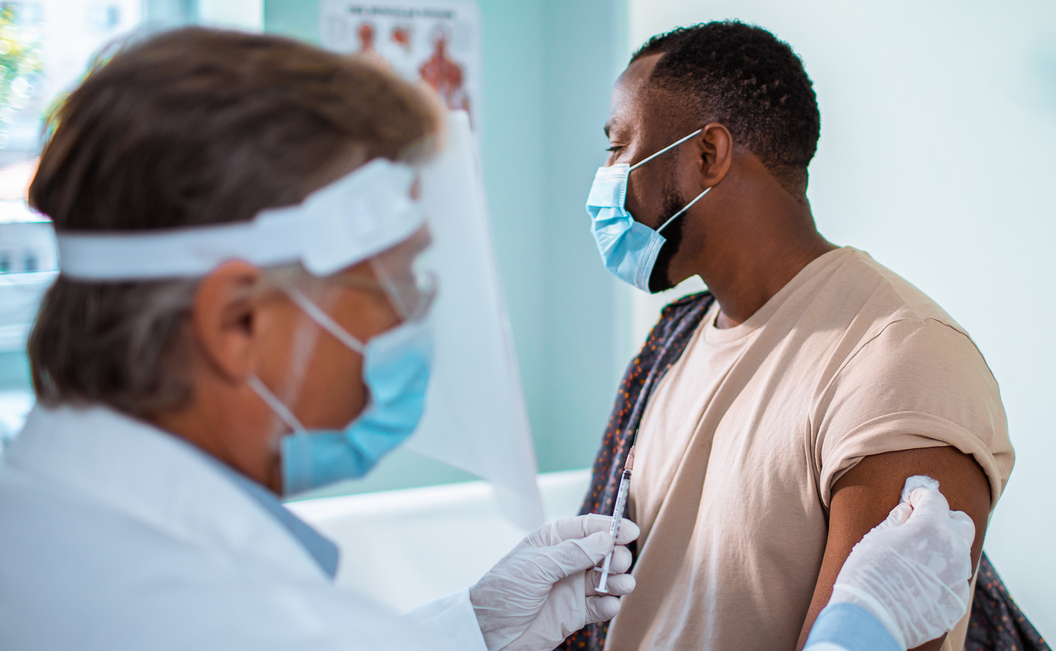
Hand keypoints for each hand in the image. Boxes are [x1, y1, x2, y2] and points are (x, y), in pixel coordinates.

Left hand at [470, 514, 638, 650]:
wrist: (488, 633)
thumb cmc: (502, 592)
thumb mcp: (536, 567)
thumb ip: (572, 553)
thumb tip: (605, 539)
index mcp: (552, 542)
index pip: (587, 528)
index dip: (609, 527)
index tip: (629, 531)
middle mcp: (565, 563)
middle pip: (602, 553)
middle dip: (615, 555)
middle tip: (619, 563)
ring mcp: (571, 588)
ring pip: (606, 579)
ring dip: (618, 580)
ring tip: (622, 585)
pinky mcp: (574, 613)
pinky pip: (600, 607)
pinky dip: (610, 605)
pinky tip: (610, 605)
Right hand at [827, 476, 975, 649]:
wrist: (870, 621)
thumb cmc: (867, 575)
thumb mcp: (876, 538)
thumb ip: (898, 519)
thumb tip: (907, 510)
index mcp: (932, 528)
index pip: (935, 498)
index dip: (920, 494)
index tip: (912, 497)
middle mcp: (953, 550)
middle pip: (962, 522)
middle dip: (943, 517)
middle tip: (921, 523)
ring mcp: (958, 578)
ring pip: (957, 554)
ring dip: (941, 549)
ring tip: (915, 558)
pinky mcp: (956, 601)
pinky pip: (952, 581)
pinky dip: (939, 577)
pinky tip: (917, 583)